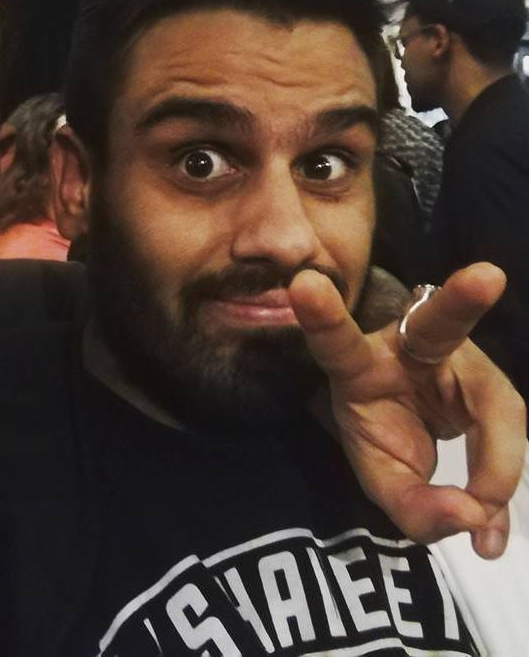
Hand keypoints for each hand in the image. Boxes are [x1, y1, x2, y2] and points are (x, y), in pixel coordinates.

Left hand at [290, 262, 525, 558]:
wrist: (409, 415)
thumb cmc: (381, 430)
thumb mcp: (380, 476)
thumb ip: (413, 506)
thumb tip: (472, 518)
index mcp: (358, 364)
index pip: (336, 342)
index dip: (321, 316)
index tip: (303, 284)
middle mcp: (411, 348)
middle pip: (438, 321)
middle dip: (462, 299)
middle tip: (487, 276)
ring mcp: (460, 358)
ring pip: (496, 403)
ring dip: (496, 468)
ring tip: (480, 528)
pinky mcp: (491, 379)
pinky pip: (509, 430)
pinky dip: (501, 483)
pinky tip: (489, 533)